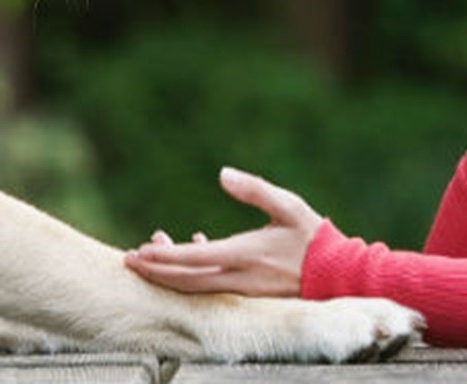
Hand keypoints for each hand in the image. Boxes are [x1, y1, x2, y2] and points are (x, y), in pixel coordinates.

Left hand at [124, 167, 322, 297]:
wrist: (338, 274)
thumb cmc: (312, 236)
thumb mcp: (287, 205)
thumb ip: (255, 189)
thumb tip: (223, 173)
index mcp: (246, 254)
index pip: (194, 260)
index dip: (164, 258)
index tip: (138, 252)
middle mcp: (240, 278)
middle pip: (186, 282)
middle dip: (156, 271)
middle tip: (129, 260)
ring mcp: (243, 291)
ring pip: (196, 287)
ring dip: (172, 273)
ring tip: (152, 254)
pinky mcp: (249, 294)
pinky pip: (213, 287)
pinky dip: (195, 273)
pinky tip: (195, 249)